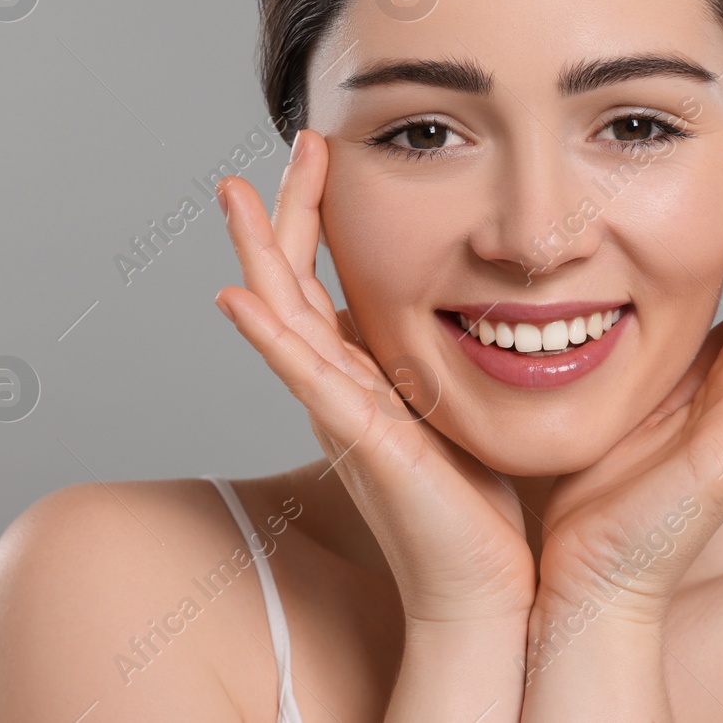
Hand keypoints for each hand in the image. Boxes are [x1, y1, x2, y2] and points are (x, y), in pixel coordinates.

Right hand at [213, 128, 536, 627]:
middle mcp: (343, 386)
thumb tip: (476, 304)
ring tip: (235, 193)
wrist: (487, 584)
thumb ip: (449, 358)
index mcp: (368, 374)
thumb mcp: (461, 404)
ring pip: (284, 316)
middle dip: (292, 209)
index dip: (325, 215)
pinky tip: (236, 297)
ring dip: (259, 252)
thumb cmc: (481, 503)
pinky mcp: (358, 440)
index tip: (332, 149)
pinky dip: (267, 336)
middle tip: (299, 138)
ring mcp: (342, 411)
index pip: (331, 278)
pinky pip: (303, 377)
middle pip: (297, 281)